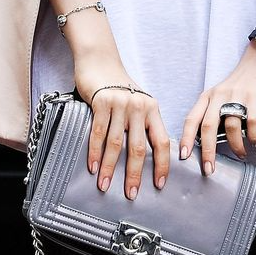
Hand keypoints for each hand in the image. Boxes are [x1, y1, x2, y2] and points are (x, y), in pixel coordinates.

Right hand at [74, 55, 169, 199]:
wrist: (99, 61)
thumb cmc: (118, 84)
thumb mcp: (138, 102)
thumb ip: (142, 124)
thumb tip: (147, 156)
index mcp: (152, 109)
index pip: (162, 141)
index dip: (162, 165)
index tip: (159, 184)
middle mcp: (139, 106)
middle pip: (138, 147)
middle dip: (134, 174)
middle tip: (131, 194)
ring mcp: (120, 104)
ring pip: (116, 143)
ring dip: (110, 168)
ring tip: (105, 185)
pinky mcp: (102, 101)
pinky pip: (98, 132)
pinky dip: (95, 152)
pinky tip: (93, 166)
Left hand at [179, 39, 255, 174]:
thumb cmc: (239, 83)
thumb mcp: (219, 95)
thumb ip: (212, 113)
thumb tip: (205, 142)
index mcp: (207, 97)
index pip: (191, 119)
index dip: (185, 139)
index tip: (183, 157)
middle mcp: (218, 96)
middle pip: (208, 126)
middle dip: (207, 151)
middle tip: (209, 169)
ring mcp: (236, 96)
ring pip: (231, 126)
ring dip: (235, 145)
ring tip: (240, 153)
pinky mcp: (254, 97)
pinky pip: (252, 122)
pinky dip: (252, 135)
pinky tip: (253, 141)